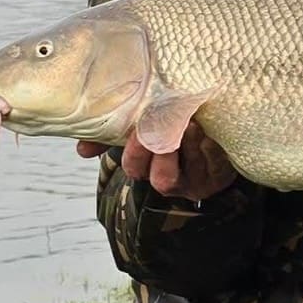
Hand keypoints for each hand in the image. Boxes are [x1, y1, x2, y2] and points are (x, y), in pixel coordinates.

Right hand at [75, 121, 237, 200]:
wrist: (213, 136)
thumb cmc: (170, 128)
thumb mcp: (141, 127)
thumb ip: (111, 133)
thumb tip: (82, 150)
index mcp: (147, 166)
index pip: (134, 166)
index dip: (134, 152)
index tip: (138, 130)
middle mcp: (170, 177)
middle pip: (160, 176)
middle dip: (161, 152)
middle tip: (163, 127)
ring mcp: (197, 178)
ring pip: (189, 169)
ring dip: (189, 147)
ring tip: (191, 124)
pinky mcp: (221, 175)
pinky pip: (217, 166)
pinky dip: (212, 149)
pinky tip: (211, 133)